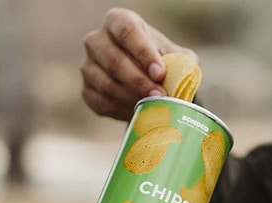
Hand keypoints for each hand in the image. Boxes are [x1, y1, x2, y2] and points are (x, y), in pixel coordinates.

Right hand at [81, 7, 195, 120]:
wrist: (143, 80)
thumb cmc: (158, 61)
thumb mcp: (173, 55)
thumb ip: (180, 60)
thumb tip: (185, 71)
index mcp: (118, 21)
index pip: (127, 32)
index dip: (143, 53)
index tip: (160, 72)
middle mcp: (97, 40)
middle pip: (114, 60)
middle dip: (139, 81)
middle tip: (160, 96)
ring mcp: (88, 66)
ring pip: (106, 84)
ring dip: (131, 98)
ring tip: (152, 106)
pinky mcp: (86, 89)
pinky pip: (101, 102)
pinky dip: (121, 109)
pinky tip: (137, 112)